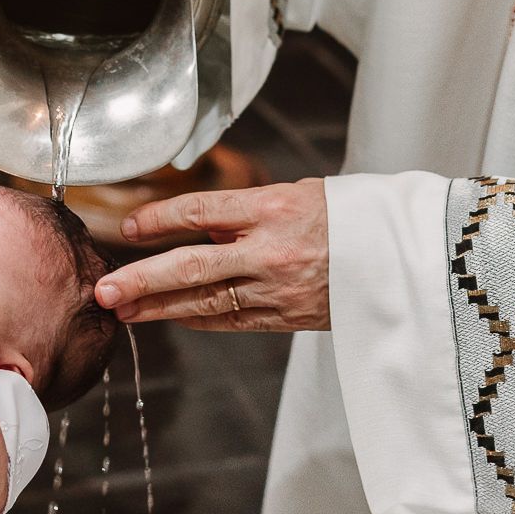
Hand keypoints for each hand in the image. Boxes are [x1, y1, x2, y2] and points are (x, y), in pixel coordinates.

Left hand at [96, 179, 329, 331]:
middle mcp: (273, 250)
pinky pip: (233, 320)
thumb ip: (247, 212)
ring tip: (122, 311)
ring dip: (159, 308)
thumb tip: (195, 228)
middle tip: (104, 290)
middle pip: (192, 266)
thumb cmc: (352, 215)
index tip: (128, 227)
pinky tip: (169, 317)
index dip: (158, 219)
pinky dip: (197, 319)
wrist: (409, 256)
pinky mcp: (290, 317)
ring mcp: (280, 288)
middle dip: (142, 280)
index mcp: (275, 207)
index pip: (200, 212)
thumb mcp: (300, 193)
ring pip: (206, 301)